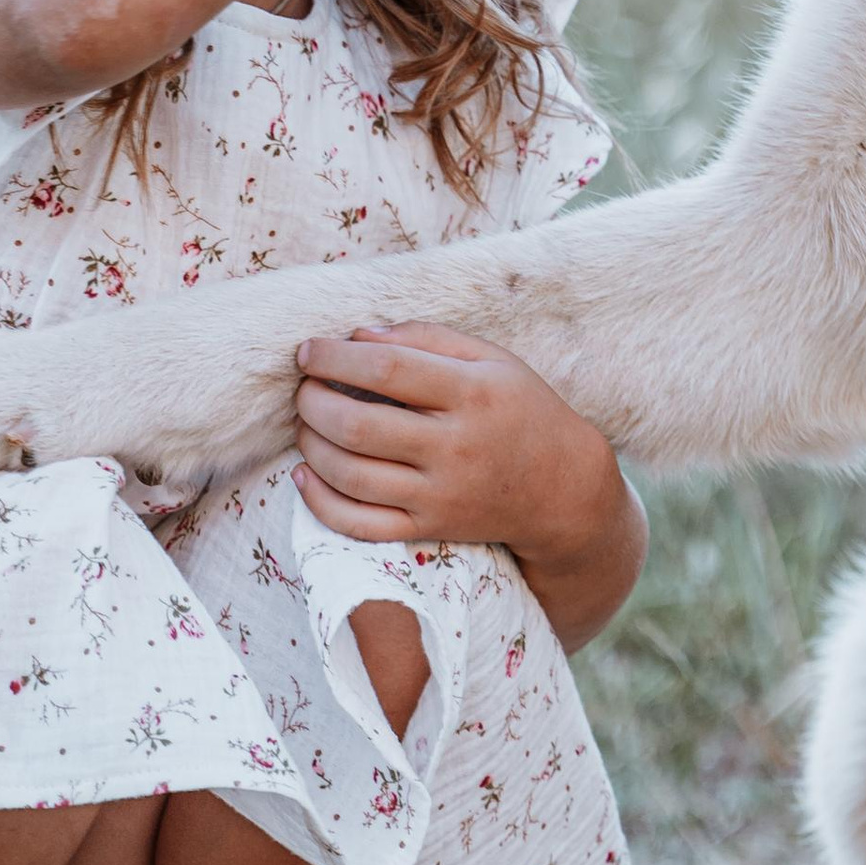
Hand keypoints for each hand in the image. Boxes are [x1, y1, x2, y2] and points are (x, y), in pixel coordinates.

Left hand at [293, 324, 645, 648]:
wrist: (561, 488)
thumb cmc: (520, 409)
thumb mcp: (492, 359)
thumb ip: (428, 338)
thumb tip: (359, 335)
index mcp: (472, 393)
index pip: (387, 369)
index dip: (335, 357)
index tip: (308, 350)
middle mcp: (455, 447)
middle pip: (359, 425)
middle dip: (313, 402)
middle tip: (304, 388)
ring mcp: (440, 494)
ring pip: (351, 475)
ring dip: (311, 445)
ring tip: (306, 424)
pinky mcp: (430, 528)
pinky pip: (360, 525)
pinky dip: (321, 502)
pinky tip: (306, 476)